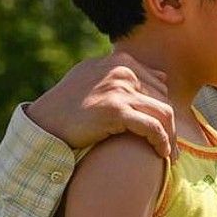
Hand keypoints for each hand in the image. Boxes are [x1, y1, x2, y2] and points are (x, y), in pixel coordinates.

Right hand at [26, 52, 175, 156]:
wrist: (43, 123)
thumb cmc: (68, 106)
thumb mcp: (95, 79)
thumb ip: (123, 76)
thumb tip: (160, 77)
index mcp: (120, 61)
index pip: (159, 84)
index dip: (165, 109)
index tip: (168, 129)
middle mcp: (122, 70)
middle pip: (164, 99)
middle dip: (171, 125)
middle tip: (173, 148)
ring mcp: (119, 89)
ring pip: (164, 113)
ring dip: (171, 136)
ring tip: (169, 154)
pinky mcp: (116, 110)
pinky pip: (153, 127)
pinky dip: (162, 142)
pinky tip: (161, 154)